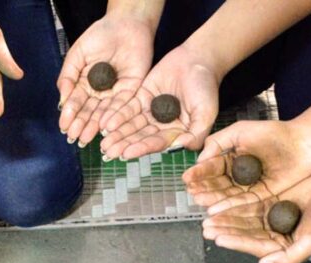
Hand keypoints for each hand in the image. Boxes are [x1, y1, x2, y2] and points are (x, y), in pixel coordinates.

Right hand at [56, 13, 154, 146]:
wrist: (125, 24)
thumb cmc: (99, 35)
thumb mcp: (77, 55)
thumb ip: (68, 76)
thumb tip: (62, 101)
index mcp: (84, 84)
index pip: (76, 103)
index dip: (69, 115)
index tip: (64, 127)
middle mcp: (99, 92)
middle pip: (89, 112)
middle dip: (80, 124)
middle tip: (74, 137)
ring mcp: (115, 92)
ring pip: (104, 113)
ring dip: (94, 126)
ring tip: (86, 137)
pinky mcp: (131, 90)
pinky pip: (121, 105)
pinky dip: (113, 116)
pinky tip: (104, 125)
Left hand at [99, 45, 219, 159]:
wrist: (198, 60)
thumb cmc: (206, 87)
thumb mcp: (206, 112)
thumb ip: (196, 133)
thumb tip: (184, 149)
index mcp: (176, 132)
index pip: (156, 143)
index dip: (141, 148)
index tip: (126, 154)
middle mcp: (161, 125)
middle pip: (140, 137)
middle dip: (124, 144)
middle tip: (108, 152)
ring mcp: (150, 111)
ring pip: (131, 125)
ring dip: (117, 133)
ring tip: (103, 141)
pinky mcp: (141, 97)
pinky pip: (127, 108)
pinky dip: (116, 115)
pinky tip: (105, 122)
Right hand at [183, 120, 310, 212]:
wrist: (302, 143)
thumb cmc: (273, 133)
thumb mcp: (240, 130)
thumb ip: (219, 142)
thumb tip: (200, 159)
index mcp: (231, 158)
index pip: (211, 167)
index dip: (199, 173)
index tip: (186, 178)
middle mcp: (238, 174)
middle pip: (217, 184)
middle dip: (203, 188)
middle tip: (191, 192)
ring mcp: (249, 186)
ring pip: (227, 196)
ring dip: (212, 199)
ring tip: (199, 201)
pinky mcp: (262, 196)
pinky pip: (243, 203)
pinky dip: (229, 207)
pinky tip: (216, 209)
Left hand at [202, 171, 310, 262]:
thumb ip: (289, 257)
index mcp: (280, 248)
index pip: (254, 246)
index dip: (236, 242)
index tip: (218, 239)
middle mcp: (272, 235)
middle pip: (244, 233)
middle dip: (225, 230)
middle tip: (205, 229)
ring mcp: (269, 218)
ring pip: (242, 219)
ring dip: (225, 218)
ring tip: (207, 217)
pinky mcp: (268, 202)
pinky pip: (247, 203)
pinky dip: (232, 204)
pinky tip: (218, 204)